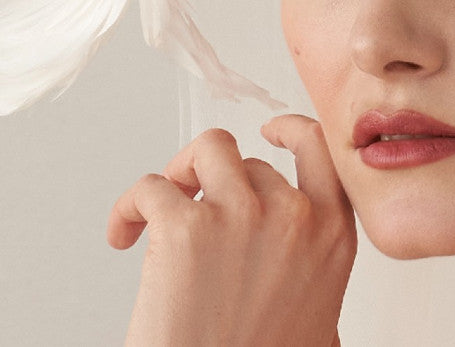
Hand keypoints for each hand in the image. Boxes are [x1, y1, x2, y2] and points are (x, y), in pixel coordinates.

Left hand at [108, 115, 355, 346]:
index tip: (269, 131)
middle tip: (188, 214)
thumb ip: (315, 283)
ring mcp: (238, 215)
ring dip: (178, 172)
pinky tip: (122, 235)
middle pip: (247, 160)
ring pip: (204, 151)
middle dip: (214, 183)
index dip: (291, 130)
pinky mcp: (183, 227)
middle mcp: (292, 216)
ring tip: (159, 206)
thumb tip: (301, 273)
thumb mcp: (317, 324)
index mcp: (332, 236)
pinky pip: (150, 187)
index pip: (320, 150)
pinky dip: (128, 207)